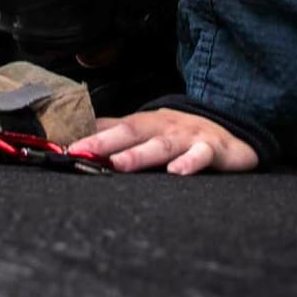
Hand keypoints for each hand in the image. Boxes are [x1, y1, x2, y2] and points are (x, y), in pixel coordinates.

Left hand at [67, 108, 259, 174]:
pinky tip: (177, 172)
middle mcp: (164, 127)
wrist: (229, 133)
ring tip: (118, 164)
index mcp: (146, 123)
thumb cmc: (180, 134)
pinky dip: (190, 162)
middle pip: (132, 132)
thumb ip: (116, 132)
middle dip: (106, 141)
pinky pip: (201, 155)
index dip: (91, 137)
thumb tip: (78, 134)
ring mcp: (188, 136)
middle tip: (83, 151)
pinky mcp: (212, 149)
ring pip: (162, 145)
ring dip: (139, 154)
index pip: (114, 128)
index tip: (68, 148)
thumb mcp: (148, 131)